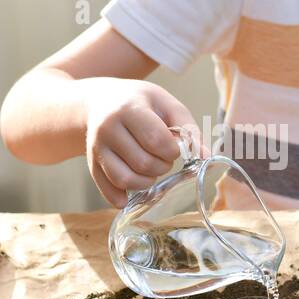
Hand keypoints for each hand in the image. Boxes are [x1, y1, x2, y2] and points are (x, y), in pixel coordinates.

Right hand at [84, 79, 199, 207]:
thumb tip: (206, 158)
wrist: (100, 101)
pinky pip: (108, 190)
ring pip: (125, 180)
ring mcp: (96, 148)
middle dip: (162, 166)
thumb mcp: (166, 104)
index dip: (172, 150)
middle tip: (162, 157)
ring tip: (150, 169)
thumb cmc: (140, 102)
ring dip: (146, 182)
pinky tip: (133, 191)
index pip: (156, 140)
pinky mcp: (91, 164)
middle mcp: (108, 128)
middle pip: (143, 163)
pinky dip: (124, 197)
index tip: (173, 147)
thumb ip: (188, 129)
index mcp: (129, 109)